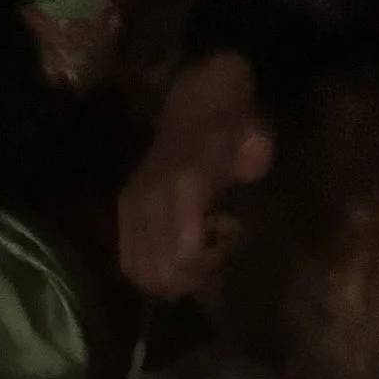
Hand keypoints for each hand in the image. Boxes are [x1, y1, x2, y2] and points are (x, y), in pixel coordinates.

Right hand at [117, 53, 274, 299]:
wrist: (196, 101)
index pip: (184, 255)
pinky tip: (169, 255)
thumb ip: (252, 165)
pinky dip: (149, 269)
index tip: (225, 247)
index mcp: (185, 185)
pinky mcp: (124, 210)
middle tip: (210, 259)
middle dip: (189, 277)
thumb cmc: (232, 126)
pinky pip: (126, 260)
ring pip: (139, 271)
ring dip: (168, 276)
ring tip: (190, 259)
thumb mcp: (254, 142)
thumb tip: (245, 186)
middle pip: (159, 272)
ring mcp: (133, 206)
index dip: (208, 265)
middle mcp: (151, 200)